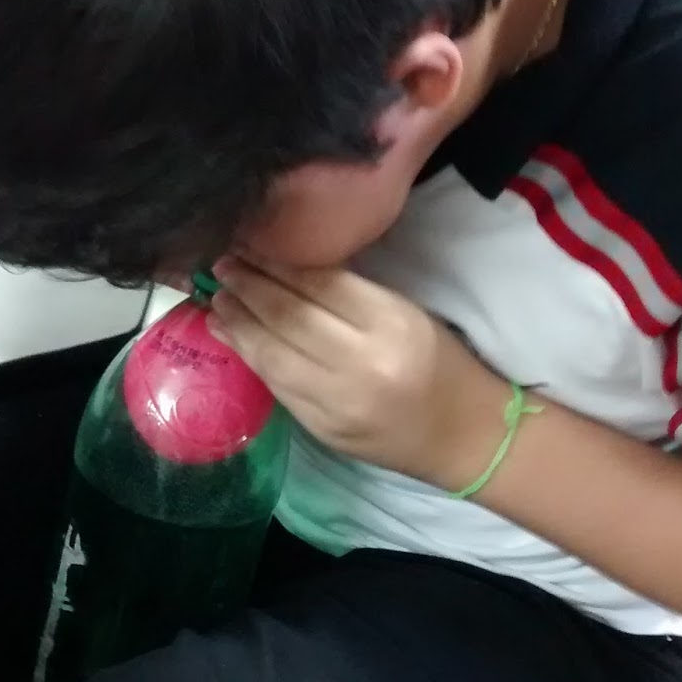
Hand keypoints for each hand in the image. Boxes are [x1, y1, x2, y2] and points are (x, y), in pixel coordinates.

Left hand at [207, 256, 506, 483]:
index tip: (247, 245)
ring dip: (238, 324)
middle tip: (220, 267)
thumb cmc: (442, 363)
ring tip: (216, 300)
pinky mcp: (322, 430)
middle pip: (288, 318)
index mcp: (391, 323)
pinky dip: (251, 359)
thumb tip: (286, 266)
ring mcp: (337, 403)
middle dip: (247, 289)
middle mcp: (362, 364)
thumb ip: (351, 294)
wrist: (465, 436)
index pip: (320, 285)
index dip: (276, 264)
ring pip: (273, 356)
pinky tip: (232, 337)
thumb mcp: (407, 313)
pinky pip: (277, 388)